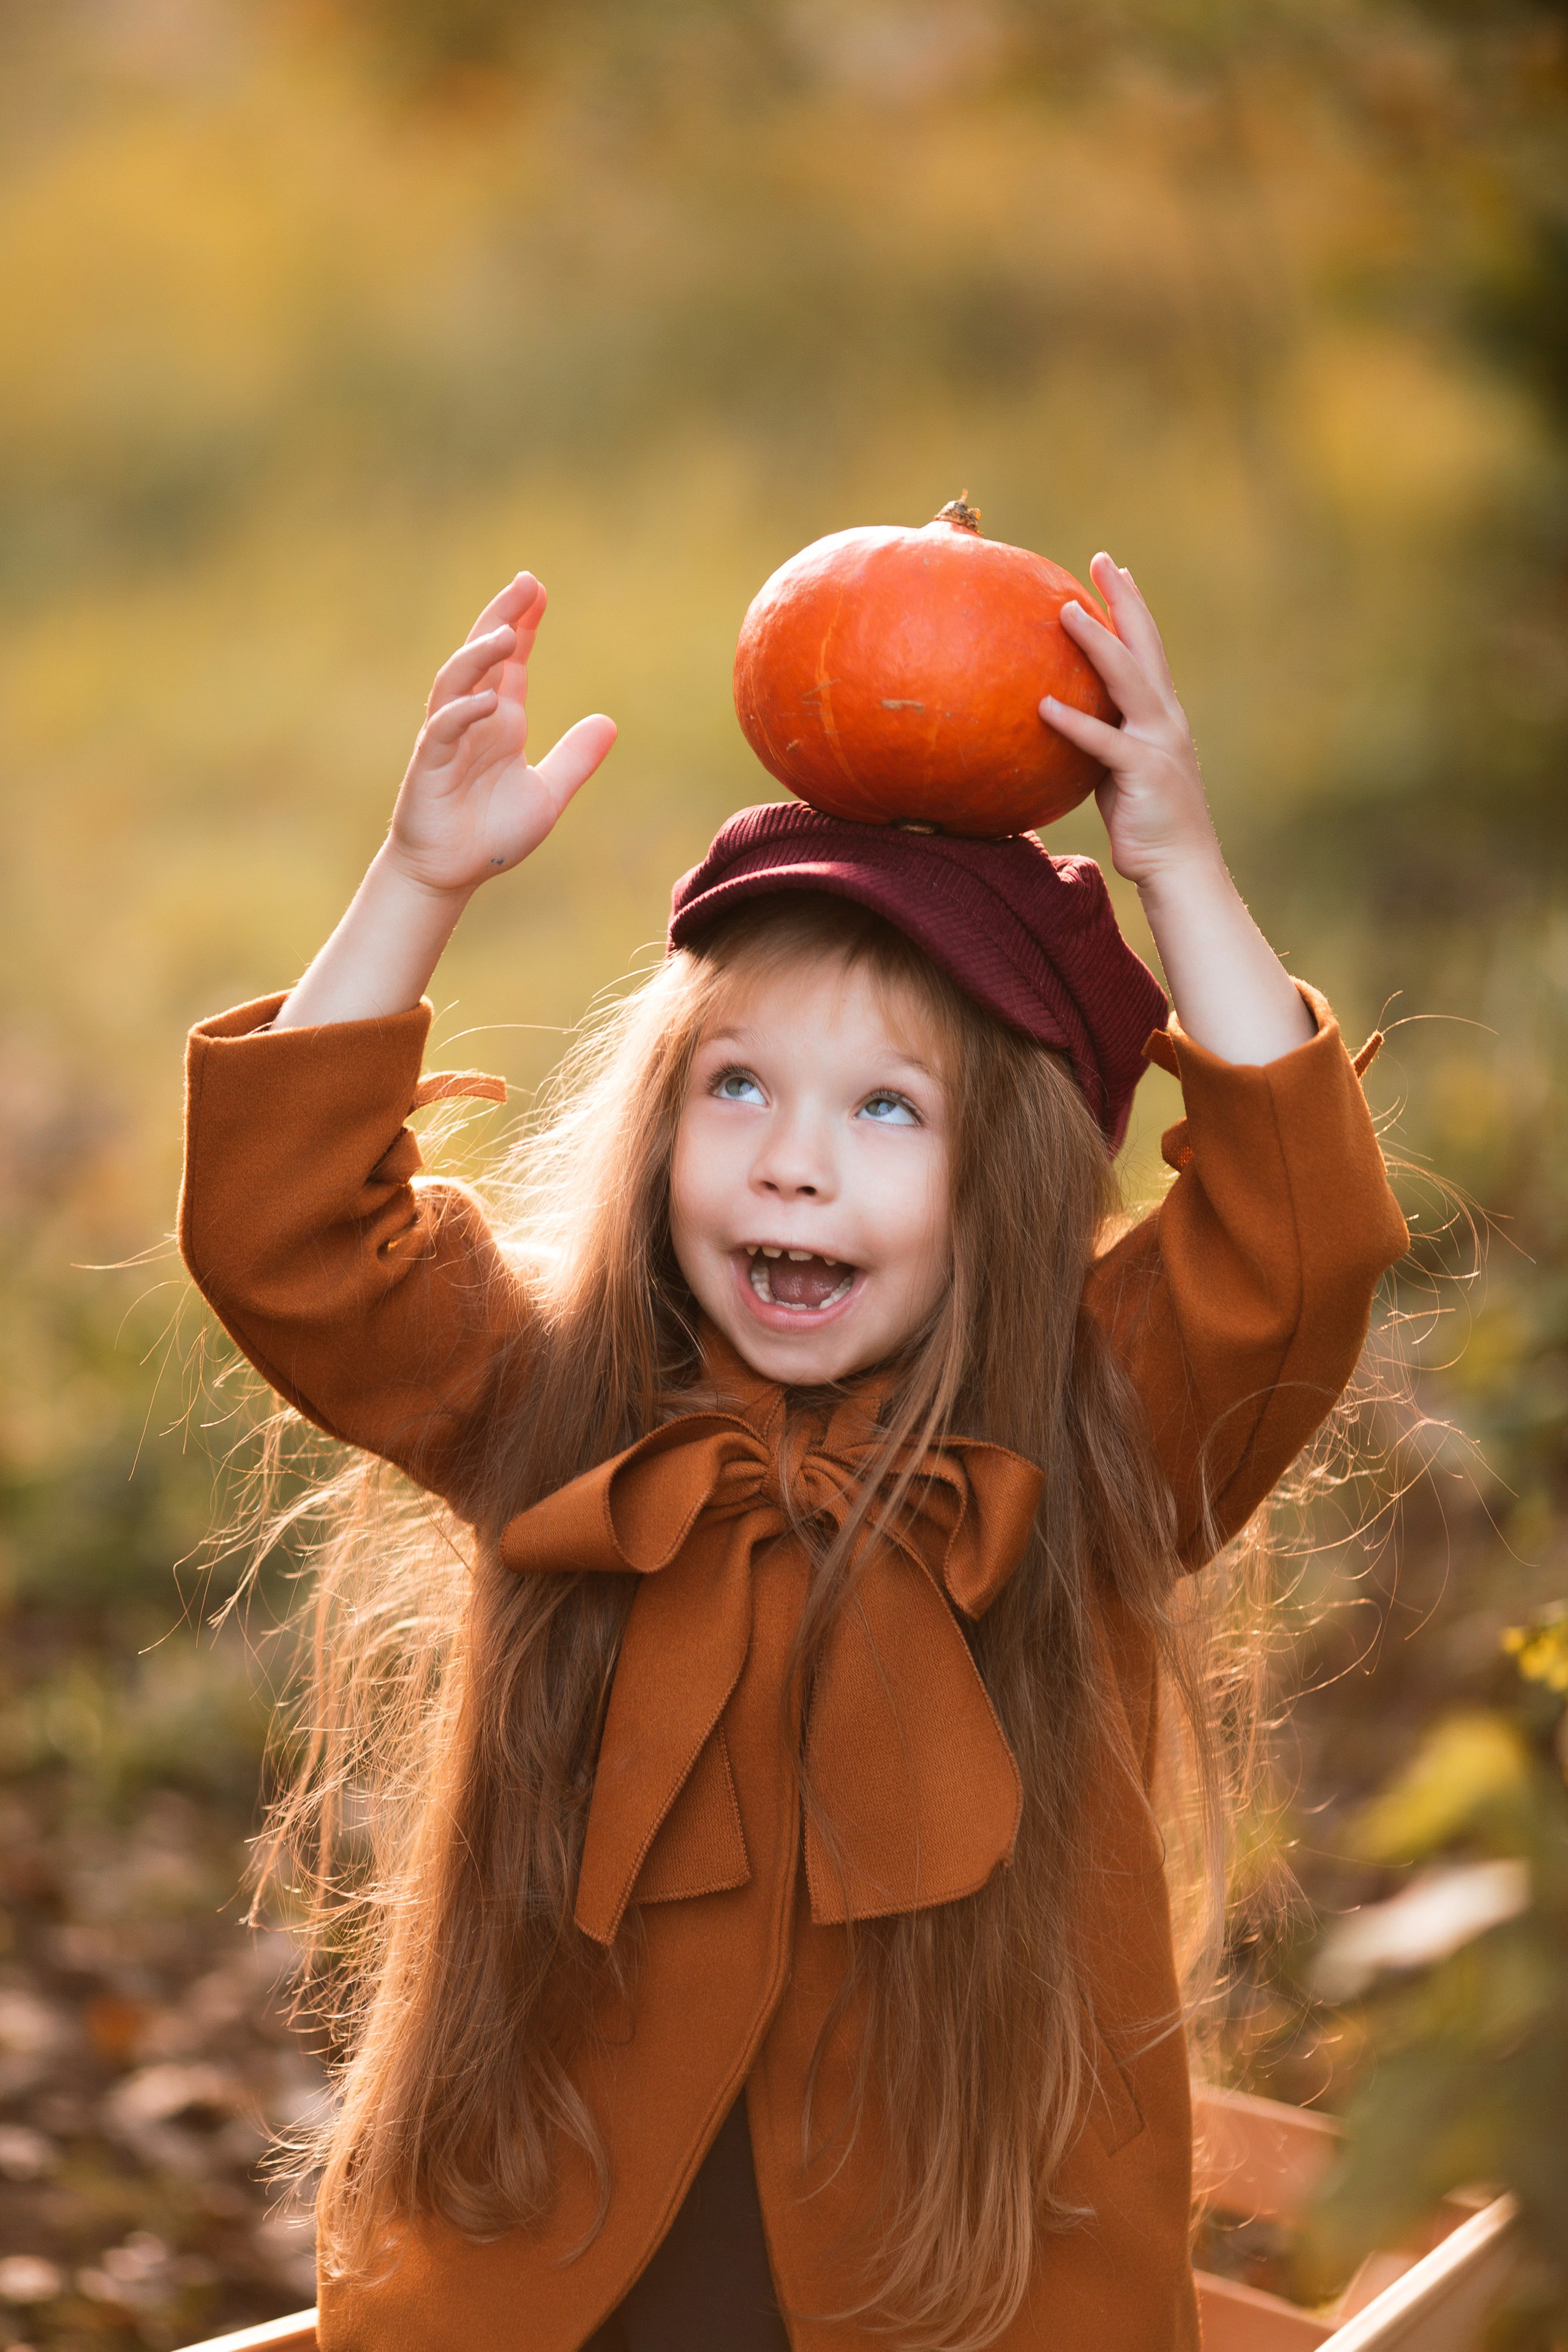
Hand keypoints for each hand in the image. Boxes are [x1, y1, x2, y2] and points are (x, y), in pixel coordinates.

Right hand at [386, 572, 616, 897]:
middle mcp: (474, 721)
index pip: (512, 662)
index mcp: (501, 721)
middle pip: (483, 655)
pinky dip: (464, 713)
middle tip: (525, 583)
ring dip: (479, 656)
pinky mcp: (430, 766)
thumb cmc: (491, 834)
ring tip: (509, 632)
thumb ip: (575, 759)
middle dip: (502, 618)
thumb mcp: (548, 794)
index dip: (524, 624)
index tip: (538, 590)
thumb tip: (609, 722)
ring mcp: (449, 739)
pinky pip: (444, 731)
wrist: (450, 874)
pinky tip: (488, 702)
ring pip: (457, 683)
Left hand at [1040, 554, 1220, 891]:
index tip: (1113, 571)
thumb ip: (1103, 741)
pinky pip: (1104, 743)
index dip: (1131, 608)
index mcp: (1162, 716)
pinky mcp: (1144, 774)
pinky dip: (1075, 723)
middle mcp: (1166, 720)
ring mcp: (1159, 744)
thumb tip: (1062, 720)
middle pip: (1145, 647)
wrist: (1180, 868)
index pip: (1147, 650)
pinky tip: (1044, 705)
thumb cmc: (1146, 823)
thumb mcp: (1121, 771)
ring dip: (1098, 643)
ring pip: (1128, 681)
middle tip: (1102, 560)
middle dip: (1125, 600)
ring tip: (1067, 612)